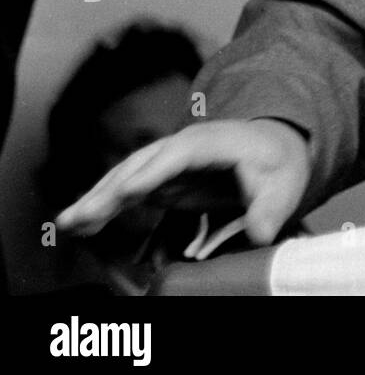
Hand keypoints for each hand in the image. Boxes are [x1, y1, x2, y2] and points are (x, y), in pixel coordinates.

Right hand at [56, 119, 310, 245]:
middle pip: (143, 165)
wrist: (273, 145)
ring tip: (68, 225)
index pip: (181, 154)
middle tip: (79, 218)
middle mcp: (184, 146)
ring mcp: (169, 161)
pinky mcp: (161, 178)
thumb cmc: (277, 161)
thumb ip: (271, 208)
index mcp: (215, 141)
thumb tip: (260, 233)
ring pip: (127, 176)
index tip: (128, 193)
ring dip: (98, 199)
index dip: (154, 173)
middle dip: (110, 191)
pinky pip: (128, 190)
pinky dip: (104, 205)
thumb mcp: (285, 182)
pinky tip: (81, 225)